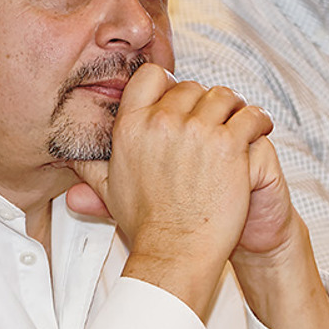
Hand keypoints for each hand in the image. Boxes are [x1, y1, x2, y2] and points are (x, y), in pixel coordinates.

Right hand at [67, 64, 269, 318]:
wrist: (177, 252)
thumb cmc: (147, 225)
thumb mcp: (109, 189)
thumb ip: (89, 167)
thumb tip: (69, 157)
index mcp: (132, 126)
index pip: (151, 76)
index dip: (169, 84)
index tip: (180, 98)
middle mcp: (162, 122)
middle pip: (191, 87)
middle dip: (204, 102)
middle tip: (215, 119)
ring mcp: (197, 130)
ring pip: (224, 97)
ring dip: (234, 108)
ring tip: (240, 123)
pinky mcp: (229, 144)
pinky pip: (251, 116)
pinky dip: (259, 121)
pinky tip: (258, 130)